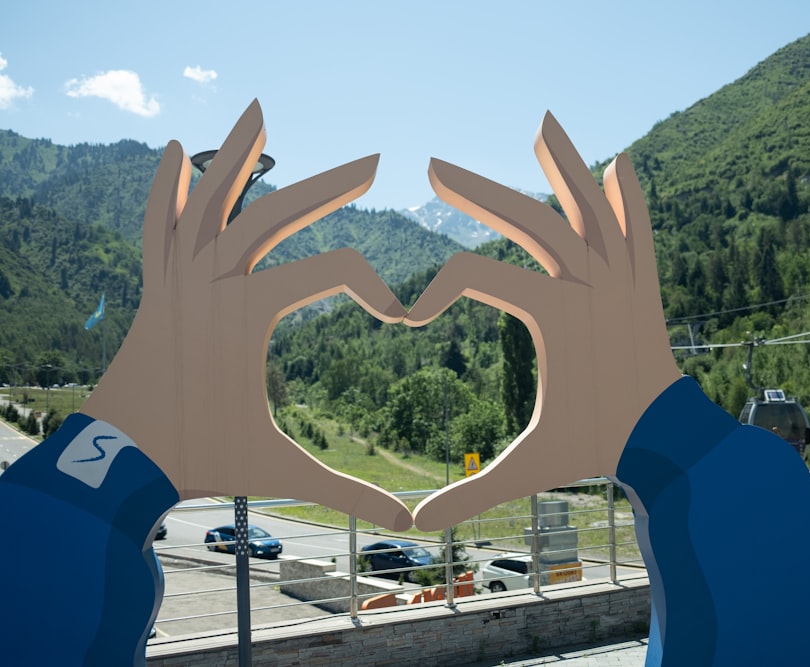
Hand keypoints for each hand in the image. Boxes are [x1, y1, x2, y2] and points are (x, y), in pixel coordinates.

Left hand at [82, 100, 410, 530]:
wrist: (114, 463)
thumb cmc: (200, 459)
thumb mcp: (280, 471)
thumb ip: (347, 492)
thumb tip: (409, 525)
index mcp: (248, 312)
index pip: (330, 270)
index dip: (375, 288)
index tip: (400, 316)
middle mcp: (211, 280)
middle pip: (277, 213)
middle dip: (331, 186)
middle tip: (372, 163)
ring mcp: (178, 277)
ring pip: (211, 199)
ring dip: (240, 157)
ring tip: (260, 114)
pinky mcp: (157, 286)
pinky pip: (159, 223)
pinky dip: (168, 187)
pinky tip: (178, 152)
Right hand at [407, 112, 681, 529]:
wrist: (668, 441)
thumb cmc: (595, 447)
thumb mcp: (529, 466)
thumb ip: (472, 490)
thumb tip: (415, 524)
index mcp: (555, 315)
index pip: (479, 276)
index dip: (435, 290)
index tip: (409, 318)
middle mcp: (591, 284)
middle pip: (529, 219)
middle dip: (477, 190)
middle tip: (435, 165)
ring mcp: (622, 278)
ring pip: (589, 208)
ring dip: (564, 166)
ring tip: (543, 126)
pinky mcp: (643, 283)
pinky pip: (637, 228)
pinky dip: (629, 196)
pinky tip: (621, 164)